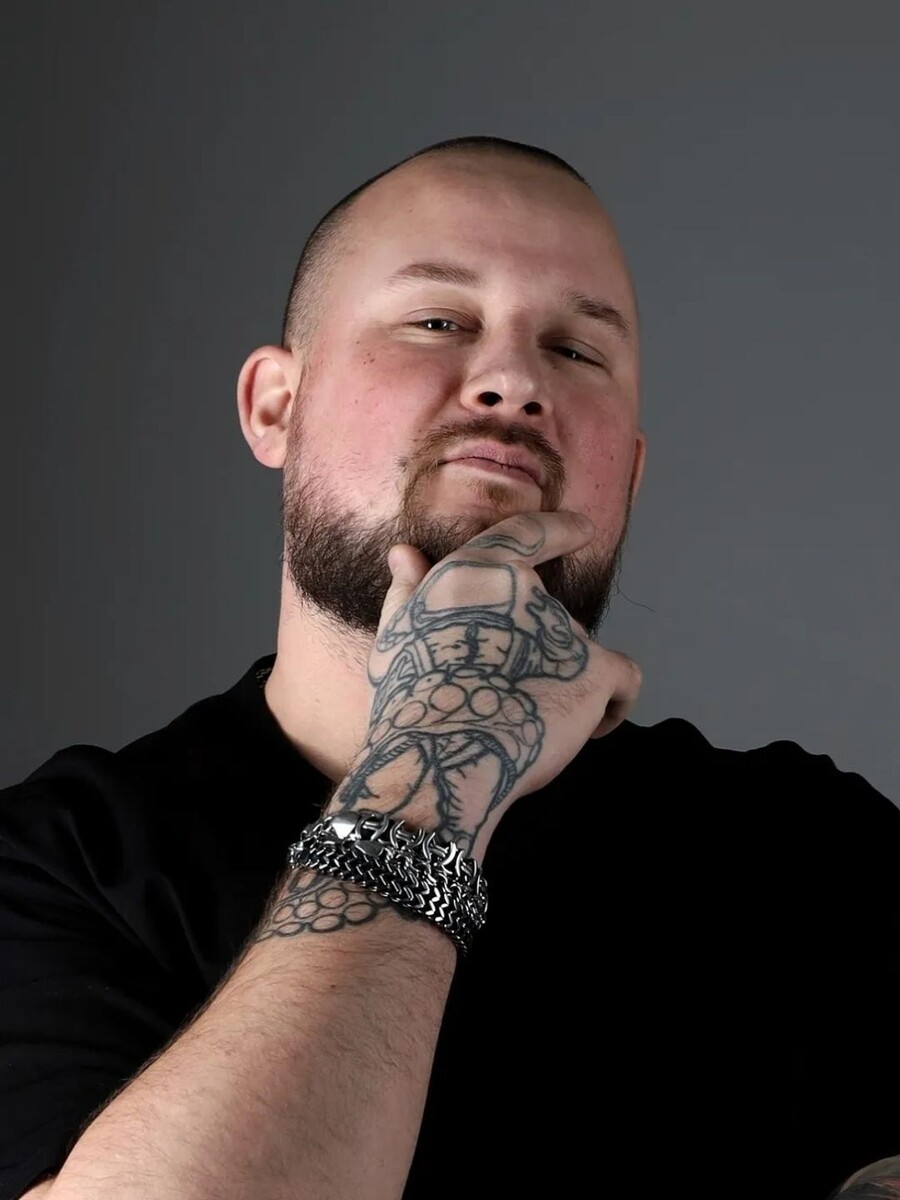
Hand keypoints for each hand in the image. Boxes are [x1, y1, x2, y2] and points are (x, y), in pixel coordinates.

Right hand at [329, 510, 641, 858]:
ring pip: (580, 655)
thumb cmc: (410, 701)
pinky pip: (624, 681)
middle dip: (537, 657)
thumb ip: (408, 591)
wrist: (441, 754)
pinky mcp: (595, 668)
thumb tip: (403, 553)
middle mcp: (524, 590)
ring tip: (528, 722)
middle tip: (508, 697)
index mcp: (475, 573)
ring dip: (563, 684)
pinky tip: (590, 730)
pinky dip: (613, 704)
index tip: (583, 528)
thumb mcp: (396, 637)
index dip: (559, 529)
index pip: (527, 535)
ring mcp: (563, 628)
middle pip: (549, 619)